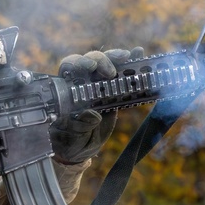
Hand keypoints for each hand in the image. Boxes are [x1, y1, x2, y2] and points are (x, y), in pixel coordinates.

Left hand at [51, 47, 143, 163]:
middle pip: (90, 61)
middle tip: (111, 72)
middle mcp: (81, 83)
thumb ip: (79, 125)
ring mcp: (98, 86)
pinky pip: (121, 76)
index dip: (79, 63)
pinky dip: (130, 64)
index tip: (91, 67)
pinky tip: (138, 55)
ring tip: (129, 57)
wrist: (79, 150)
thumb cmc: (69, 140)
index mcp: (66, 89)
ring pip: (106, 64)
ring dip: (117, 58)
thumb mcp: (72, 136)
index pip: (70, 67)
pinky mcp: (112, 93)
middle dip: (101, 60)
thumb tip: (90, 114)